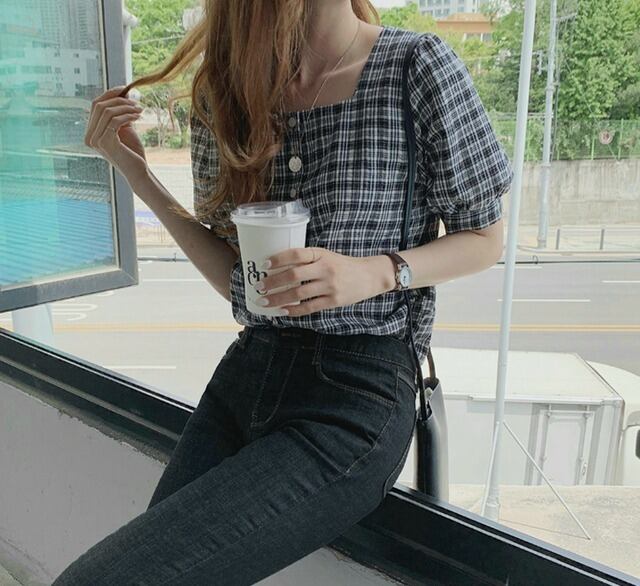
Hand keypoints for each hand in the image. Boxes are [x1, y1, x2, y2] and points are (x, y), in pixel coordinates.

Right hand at [84, 85, 147, 185]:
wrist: (138, 171)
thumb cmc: (132, 151)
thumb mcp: (124, 127)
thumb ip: (120, 112)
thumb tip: (123, 92)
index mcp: (91, 132)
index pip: (95, 105)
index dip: (110, 94)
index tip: (125, 89)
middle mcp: (89, 136)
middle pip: (99, 105)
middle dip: (119, 99)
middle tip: (136, 101)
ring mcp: (96, 140)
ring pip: (108, 111)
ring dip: (126, 107)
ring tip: (140, 110)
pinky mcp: (106, 142)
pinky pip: (115, 120)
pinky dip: (128, 115)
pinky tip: (138, 117)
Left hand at [254, 247, 380, 316]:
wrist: (370, 275)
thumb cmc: (342, 265)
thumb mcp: (326, 255)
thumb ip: (307, 260)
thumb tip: (277, 268)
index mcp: (321, 254)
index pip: (296, 254)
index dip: (278, 259)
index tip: (264, 265)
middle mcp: (325, 269)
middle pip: (294, 275)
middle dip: (273, 282)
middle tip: (258, 286)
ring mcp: (330, 286)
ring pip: (298, 294)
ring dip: (278, 298)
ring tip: (264, 301)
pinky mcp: (333, 301)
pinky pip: (309, 307)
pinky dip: (293, 310)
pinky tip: (282, 311)